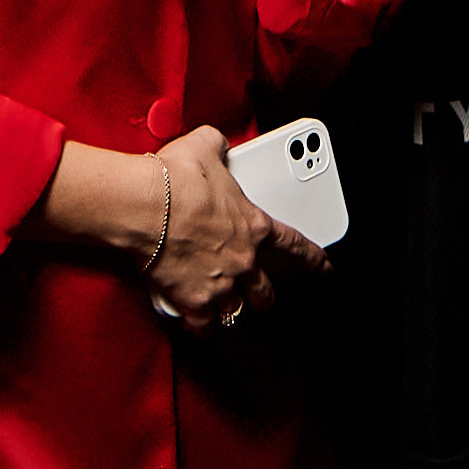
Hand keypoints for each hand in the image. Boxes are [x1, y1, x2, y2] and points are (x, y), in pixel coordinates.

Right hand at [148, 125, 324, 329]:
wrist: (146, 205)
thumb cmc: (176, 179)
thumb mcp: (205, 148)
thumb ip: (217, 146)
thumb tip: (216, 143)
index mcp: (254, 228)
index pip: (296, 248)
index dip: (313, 259)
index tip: (323, 266)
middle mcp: (243, 261)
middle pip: (265, 291)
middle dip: (264, 294)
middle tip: (261, 294)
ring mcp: (220, 284)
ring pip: (237, 311)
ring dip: (232, 309)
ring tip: (224, 307)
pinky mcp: (193, 300)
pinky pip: (204, 325)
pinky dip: (202, 325)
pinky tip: (198, 321)